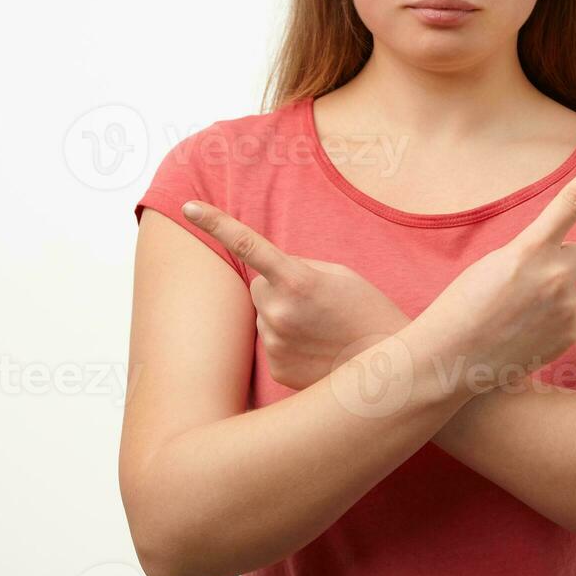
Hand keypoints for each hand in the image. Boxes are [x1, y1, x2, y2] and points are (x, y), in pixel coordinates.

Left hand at [181, 201, 408, 390]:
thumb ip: (298, 268)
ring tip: (323, 330)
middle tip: (318, 304)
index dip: (215, 223)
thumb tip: (266, 278)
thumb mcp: (340, 275)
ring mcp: (274, 343)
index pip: (247, 245)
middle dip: (280, 288)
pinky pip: (272, 342)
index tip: (187, 206)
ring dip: (286, 317)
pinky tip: (317, 349)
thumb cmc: (368, 312)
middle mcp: (278, 312)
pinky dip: (290, 342)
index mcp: (297, 279)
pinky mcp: (276, 368)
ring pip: (267, 316)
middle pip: (261, 286)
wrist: (388, 368)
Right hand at [408, 147, 575, 393]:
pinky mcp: (571, 335)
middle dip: (561, 262)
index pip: (571, 203)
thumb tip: (562, 266)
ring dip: (551, 296)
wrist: (450, 360)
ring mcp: (567, 308)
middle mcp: (556, 276)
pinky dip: (550, 322)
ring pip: (570, 288)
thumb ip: (531, 255)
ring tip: (514, 316)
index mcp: (529, 250)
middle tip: (525, 283)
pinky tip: (521, 333)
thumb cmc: (461, 307)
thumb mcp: (491, 265)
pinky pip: (568, 317)